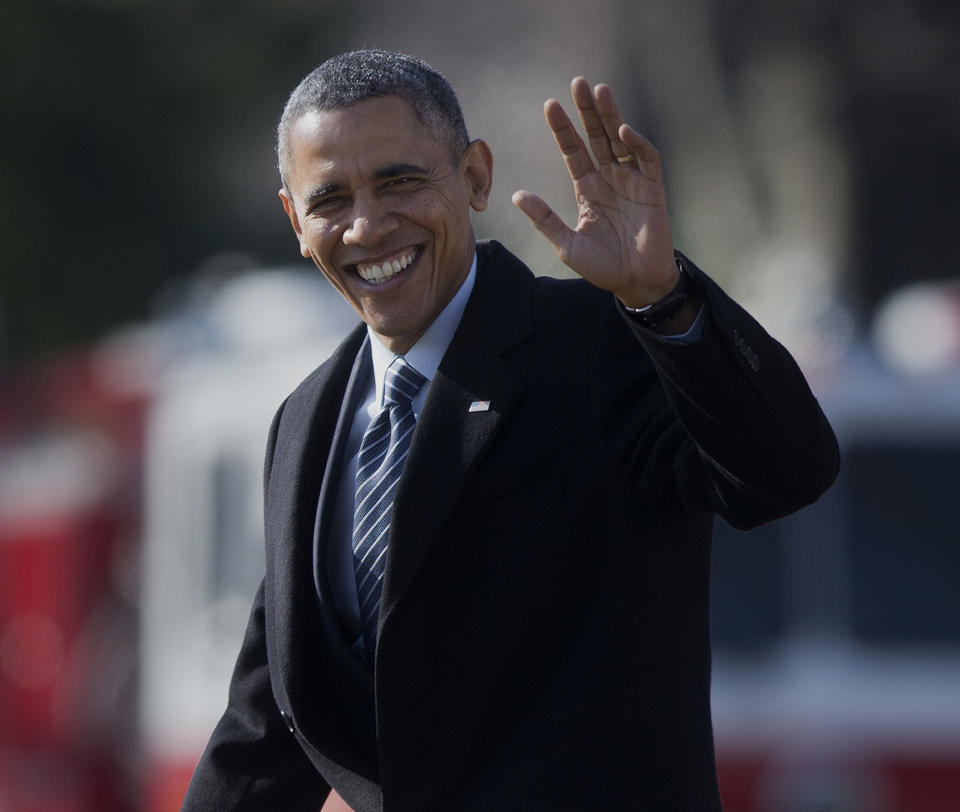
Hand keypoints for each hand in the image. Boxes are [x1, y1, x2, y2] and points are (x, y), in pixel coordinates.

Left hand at [512, 78, 678, 307]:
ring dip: (610, 115)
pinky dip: (637, 143)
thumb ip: (544, 219)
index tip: (549, 105)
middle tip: (577, 83)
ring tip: (599, 91)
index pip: (573, 150)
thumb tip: (516, 195)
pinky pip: (646, 159)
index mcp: (587, 189)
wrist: (635, 283)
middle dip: (587, 111)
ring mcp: (631, 181)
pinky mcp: (653, 189)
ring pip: (620, 140)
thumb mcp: (566, 245)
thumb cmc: (602, 267)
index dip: (562, 129)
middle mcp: (609, 178)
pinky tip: (622, 130)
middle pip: (596, 136)